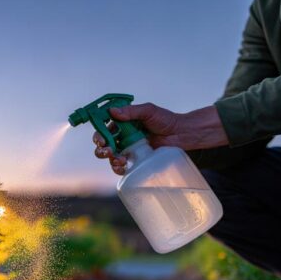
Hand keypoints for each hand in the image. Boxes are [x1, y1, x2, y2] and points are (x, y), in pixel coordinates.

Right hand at [92, 104, 228, 174]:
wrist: (181, 134)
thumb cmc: (166, 120)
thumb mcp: (148, 111)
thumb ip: (131, 111)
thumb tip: (112, 111)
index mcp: (122, 123)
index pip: (103, 128)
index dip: (99, 135)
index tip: (101, 140)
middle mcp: (123, 136)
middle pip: (104, 144)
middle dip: (101, 149)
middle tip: (107, 151)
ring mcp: (129, 149)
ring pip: (111, 157)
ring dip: (110, 159)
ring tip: (118, 159)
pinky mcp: (136, 160)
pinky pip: (122, 166)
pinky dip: (118, 168)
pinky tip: (122, 167)